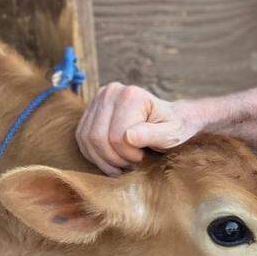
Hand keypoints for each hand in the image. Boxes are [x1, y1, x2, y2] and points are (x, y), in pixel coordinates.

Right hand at [75, 83, 202, 174]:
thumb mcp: (171, 134)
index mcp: (131, 95)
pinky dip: (94, 155)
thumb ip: (152, 135)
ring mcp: (98, 98)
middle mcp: (111, 92)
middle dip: (114, 158)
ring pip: (86, 139)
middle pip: (97, 138)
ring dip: (103, 159)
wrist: (171, 118)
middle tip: (132, 164)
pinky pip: (82, 138)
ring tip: (123, 163)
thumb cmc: (175, 127)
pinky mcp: (90, 110)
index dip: (128, 155)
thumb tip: (128, 136)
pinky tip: (112, 160)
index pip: (116, 136)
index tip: (143, 157)